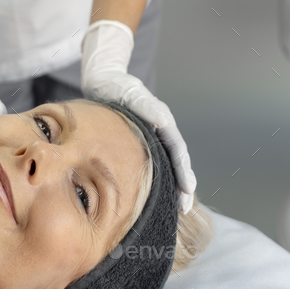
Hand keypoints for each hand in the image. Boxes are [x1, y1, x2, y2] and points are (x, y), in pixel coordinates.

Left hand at [81, 19, 196, 213]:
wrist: (101, 80)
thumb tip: (165, 121)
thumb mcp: (130, 93)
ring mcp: (150, 136)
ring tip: (174, 207)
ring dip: (171, 185)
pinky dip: (156, 179)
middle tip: (184, 208)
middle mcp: (160, 128)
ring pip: (165, 164)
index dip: (183, 170)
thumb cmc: (115, 85)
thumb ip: (147, 107)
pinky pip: (152, 163)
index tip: (188, 190)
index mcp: (161, 119)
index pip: (177, 148)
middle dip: (182, 184)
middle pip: (175, 160)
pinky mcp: (138, 142)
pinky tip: (151, 195)